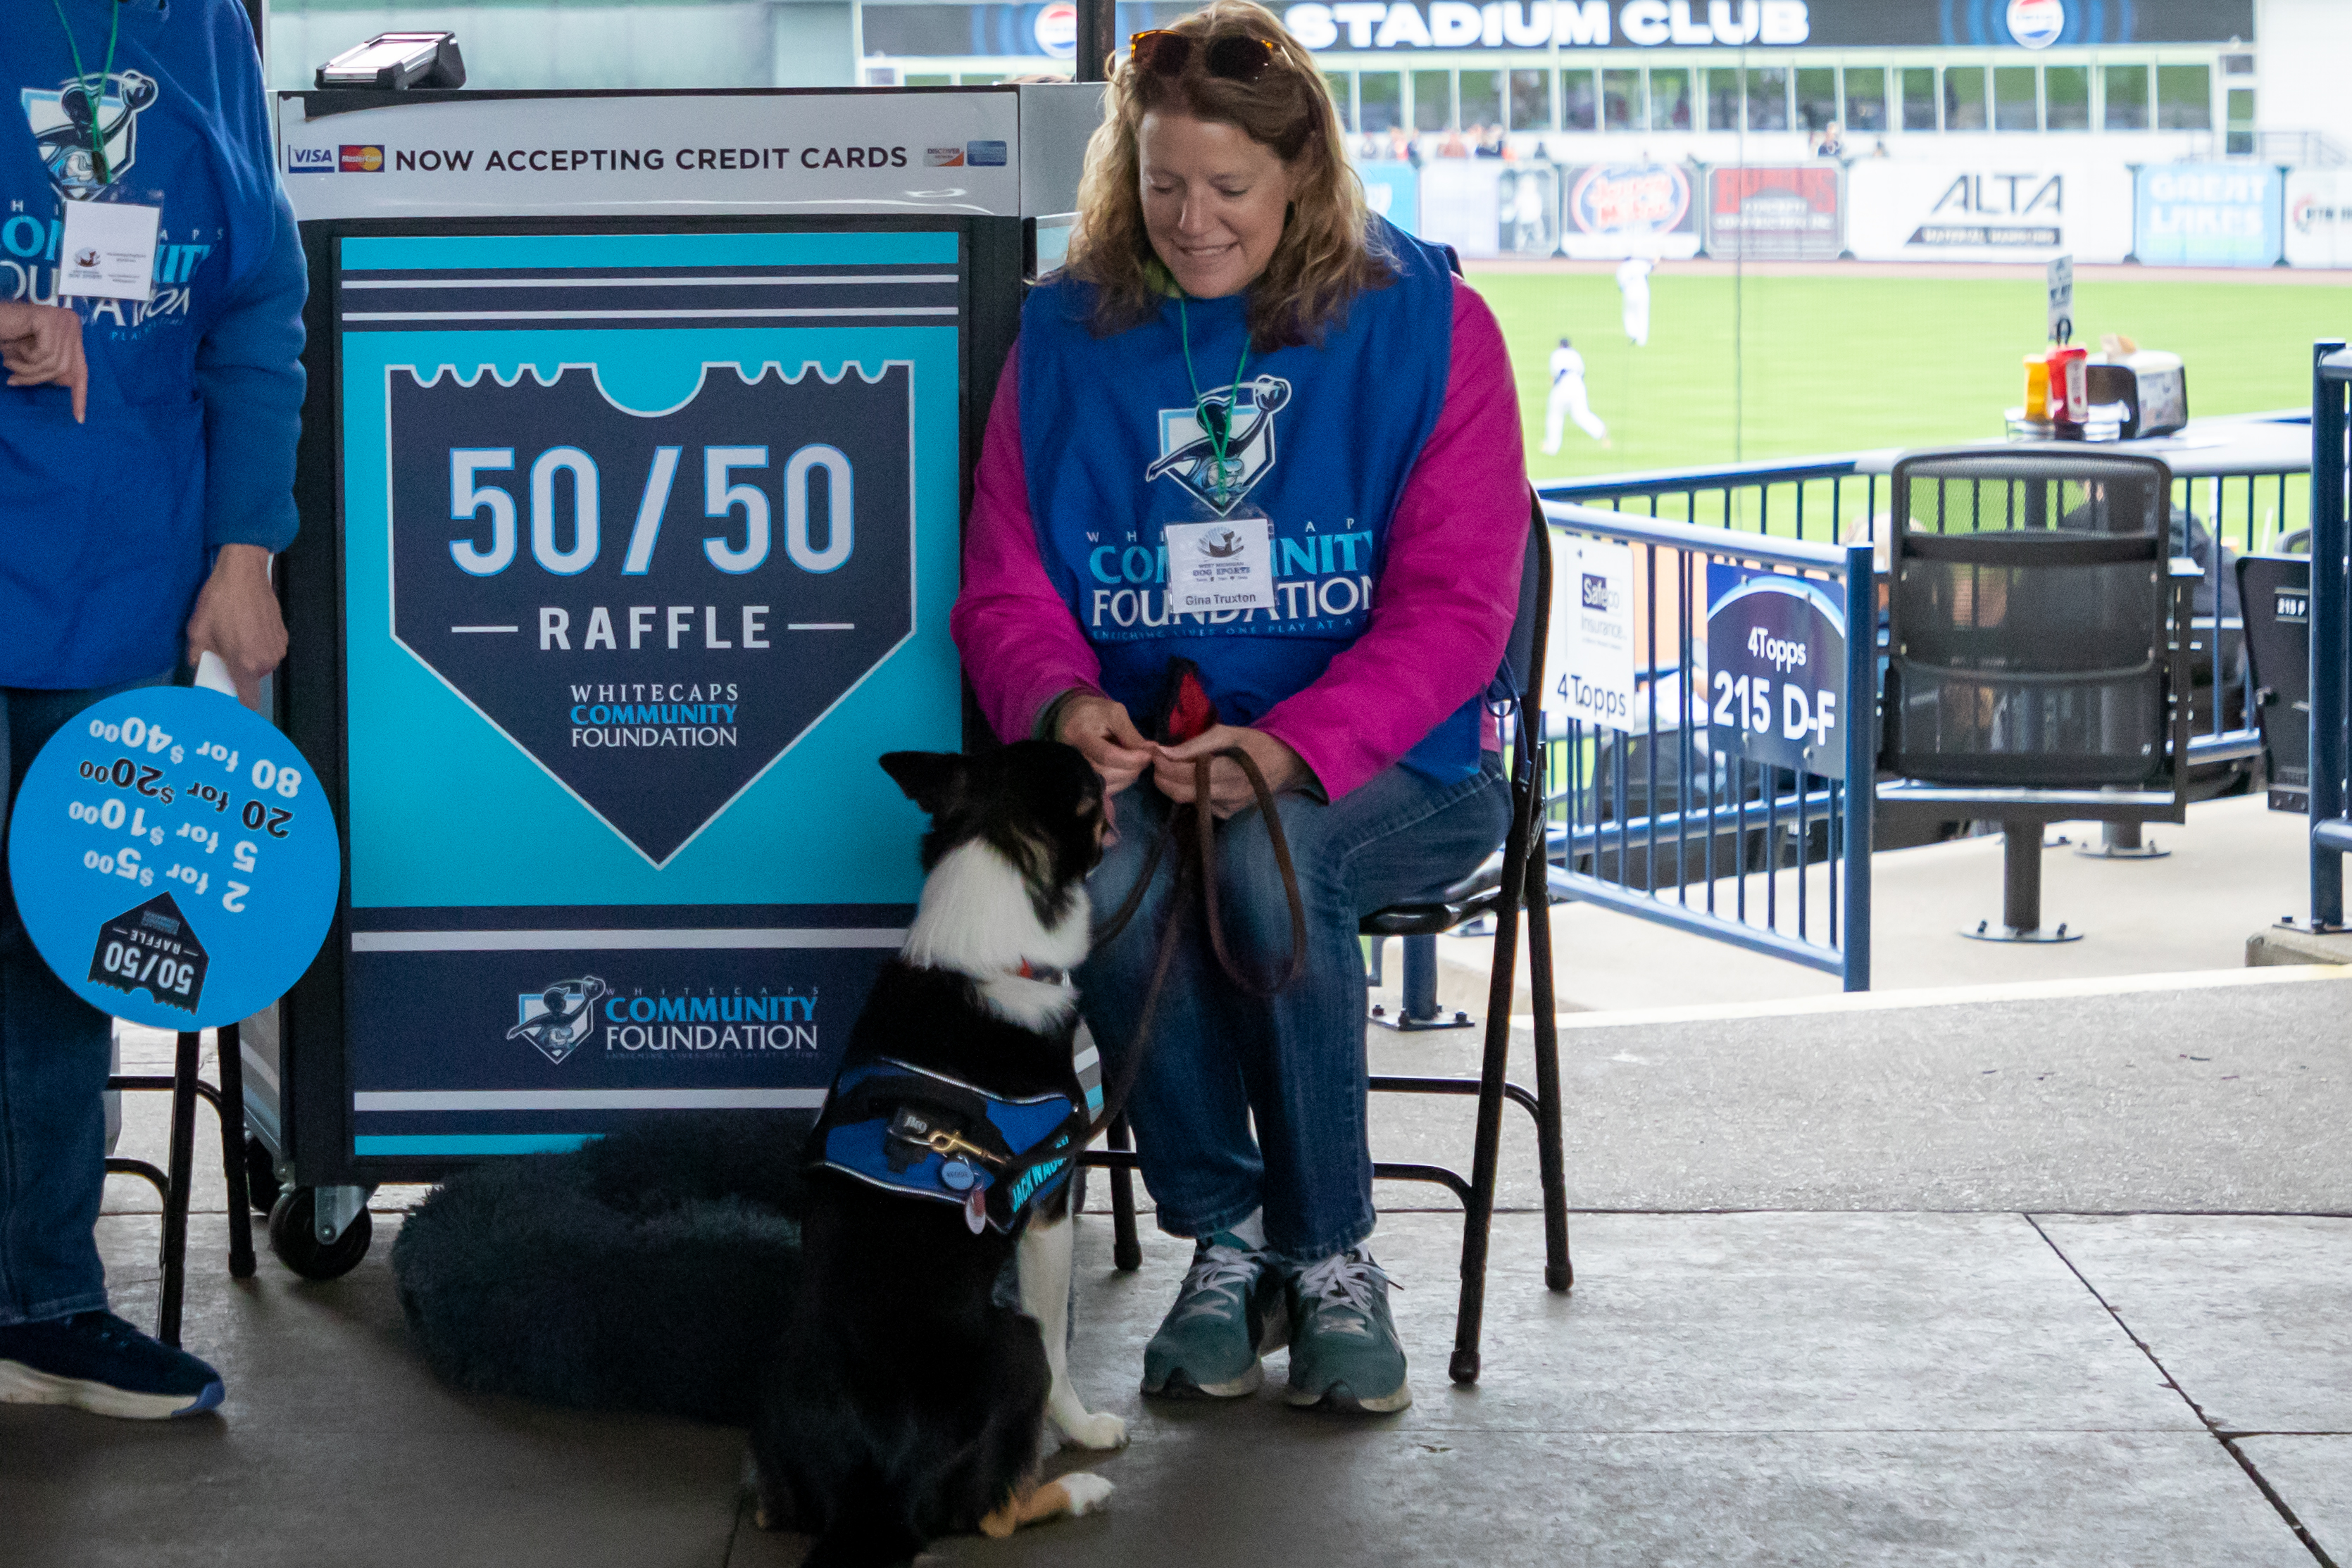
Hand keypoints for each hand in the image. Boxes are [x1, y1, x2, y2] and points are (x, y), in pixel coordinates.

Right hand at [0, 302, 87, 421]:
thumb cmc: (6, 337)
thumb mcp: (33, 358)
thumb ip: (52, 369)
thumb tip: (67, 384)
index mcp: (72, 333)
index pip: (81, 369)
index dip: (80, 394)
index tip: (79, 419)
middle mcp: (72, 323)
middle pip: (66, 368)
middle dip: (38, 378)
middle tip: (13, 380)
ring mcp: (62, 319)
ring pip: (55, 364)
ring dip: (28, 371)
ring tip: (9, 364)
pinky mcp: (49, 319)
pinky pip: (44, 354)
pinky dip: (25, 359)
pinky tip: (11, 353)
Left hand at [184, 545, 287, 704]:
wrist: (243, 575)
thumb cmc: (221, 601)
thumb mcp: (198, 630)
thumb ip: (197, 656)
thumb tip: (198, 664)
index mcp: (244, 663)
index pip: (248, 700)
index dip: (238, 702)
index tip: (228, 697)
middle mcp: (265, 660)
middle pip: (251, 680)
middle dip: (237, 671)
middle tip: (224, 653)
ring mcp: (277, 648)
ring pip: (261, 665)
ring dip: (248, 658)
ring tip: (235, 636)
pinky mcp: (282, 637)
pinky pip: (269, 651)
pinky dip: (258, 646)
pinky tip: (246, 628)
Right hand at [1054, 692, 1155, 795]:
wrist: (1069, 717)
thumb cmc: (1094, 712)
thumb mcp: (1114, 713)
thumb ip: (1131, 733)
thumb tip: (1150, 750)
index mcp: (1079, 734)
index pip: (1107, 755)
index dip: (1131, 759)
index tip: (1148, 755)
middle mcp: (1072, 756)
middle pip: (1106, 773)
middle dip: (1132, 769)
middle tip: (1145, 759)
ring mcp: (1074, 770)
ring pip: (1106, 784)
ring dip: (1128, 777)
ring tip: (1135, 763)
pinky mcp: (1079, 778)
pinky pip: (1103, 788)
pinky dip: (1119, 782)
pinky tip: (1124, 769)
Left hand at [1155, 724, 1310, 819]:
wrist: (1284, 764)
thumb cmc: (1256, 744)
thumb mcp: (1228, 734)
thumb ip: (1196, 744)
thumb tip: (1164, 751)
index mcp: (1229, 771)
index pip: (1186, 773)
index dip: (1165, 765)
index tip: (1154, 752)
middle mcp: (1228, 794)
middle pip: (1181, 792)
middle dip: (1162, 778)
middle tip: (1156, 762)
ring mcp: (1228, 808)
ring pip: (1188, 800)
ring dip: (1173, 785)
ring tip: (1170, 768)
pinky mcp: (1228, 814)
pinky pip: (1200, 805)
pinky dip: (1191, 792)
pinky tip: (1193, 780)